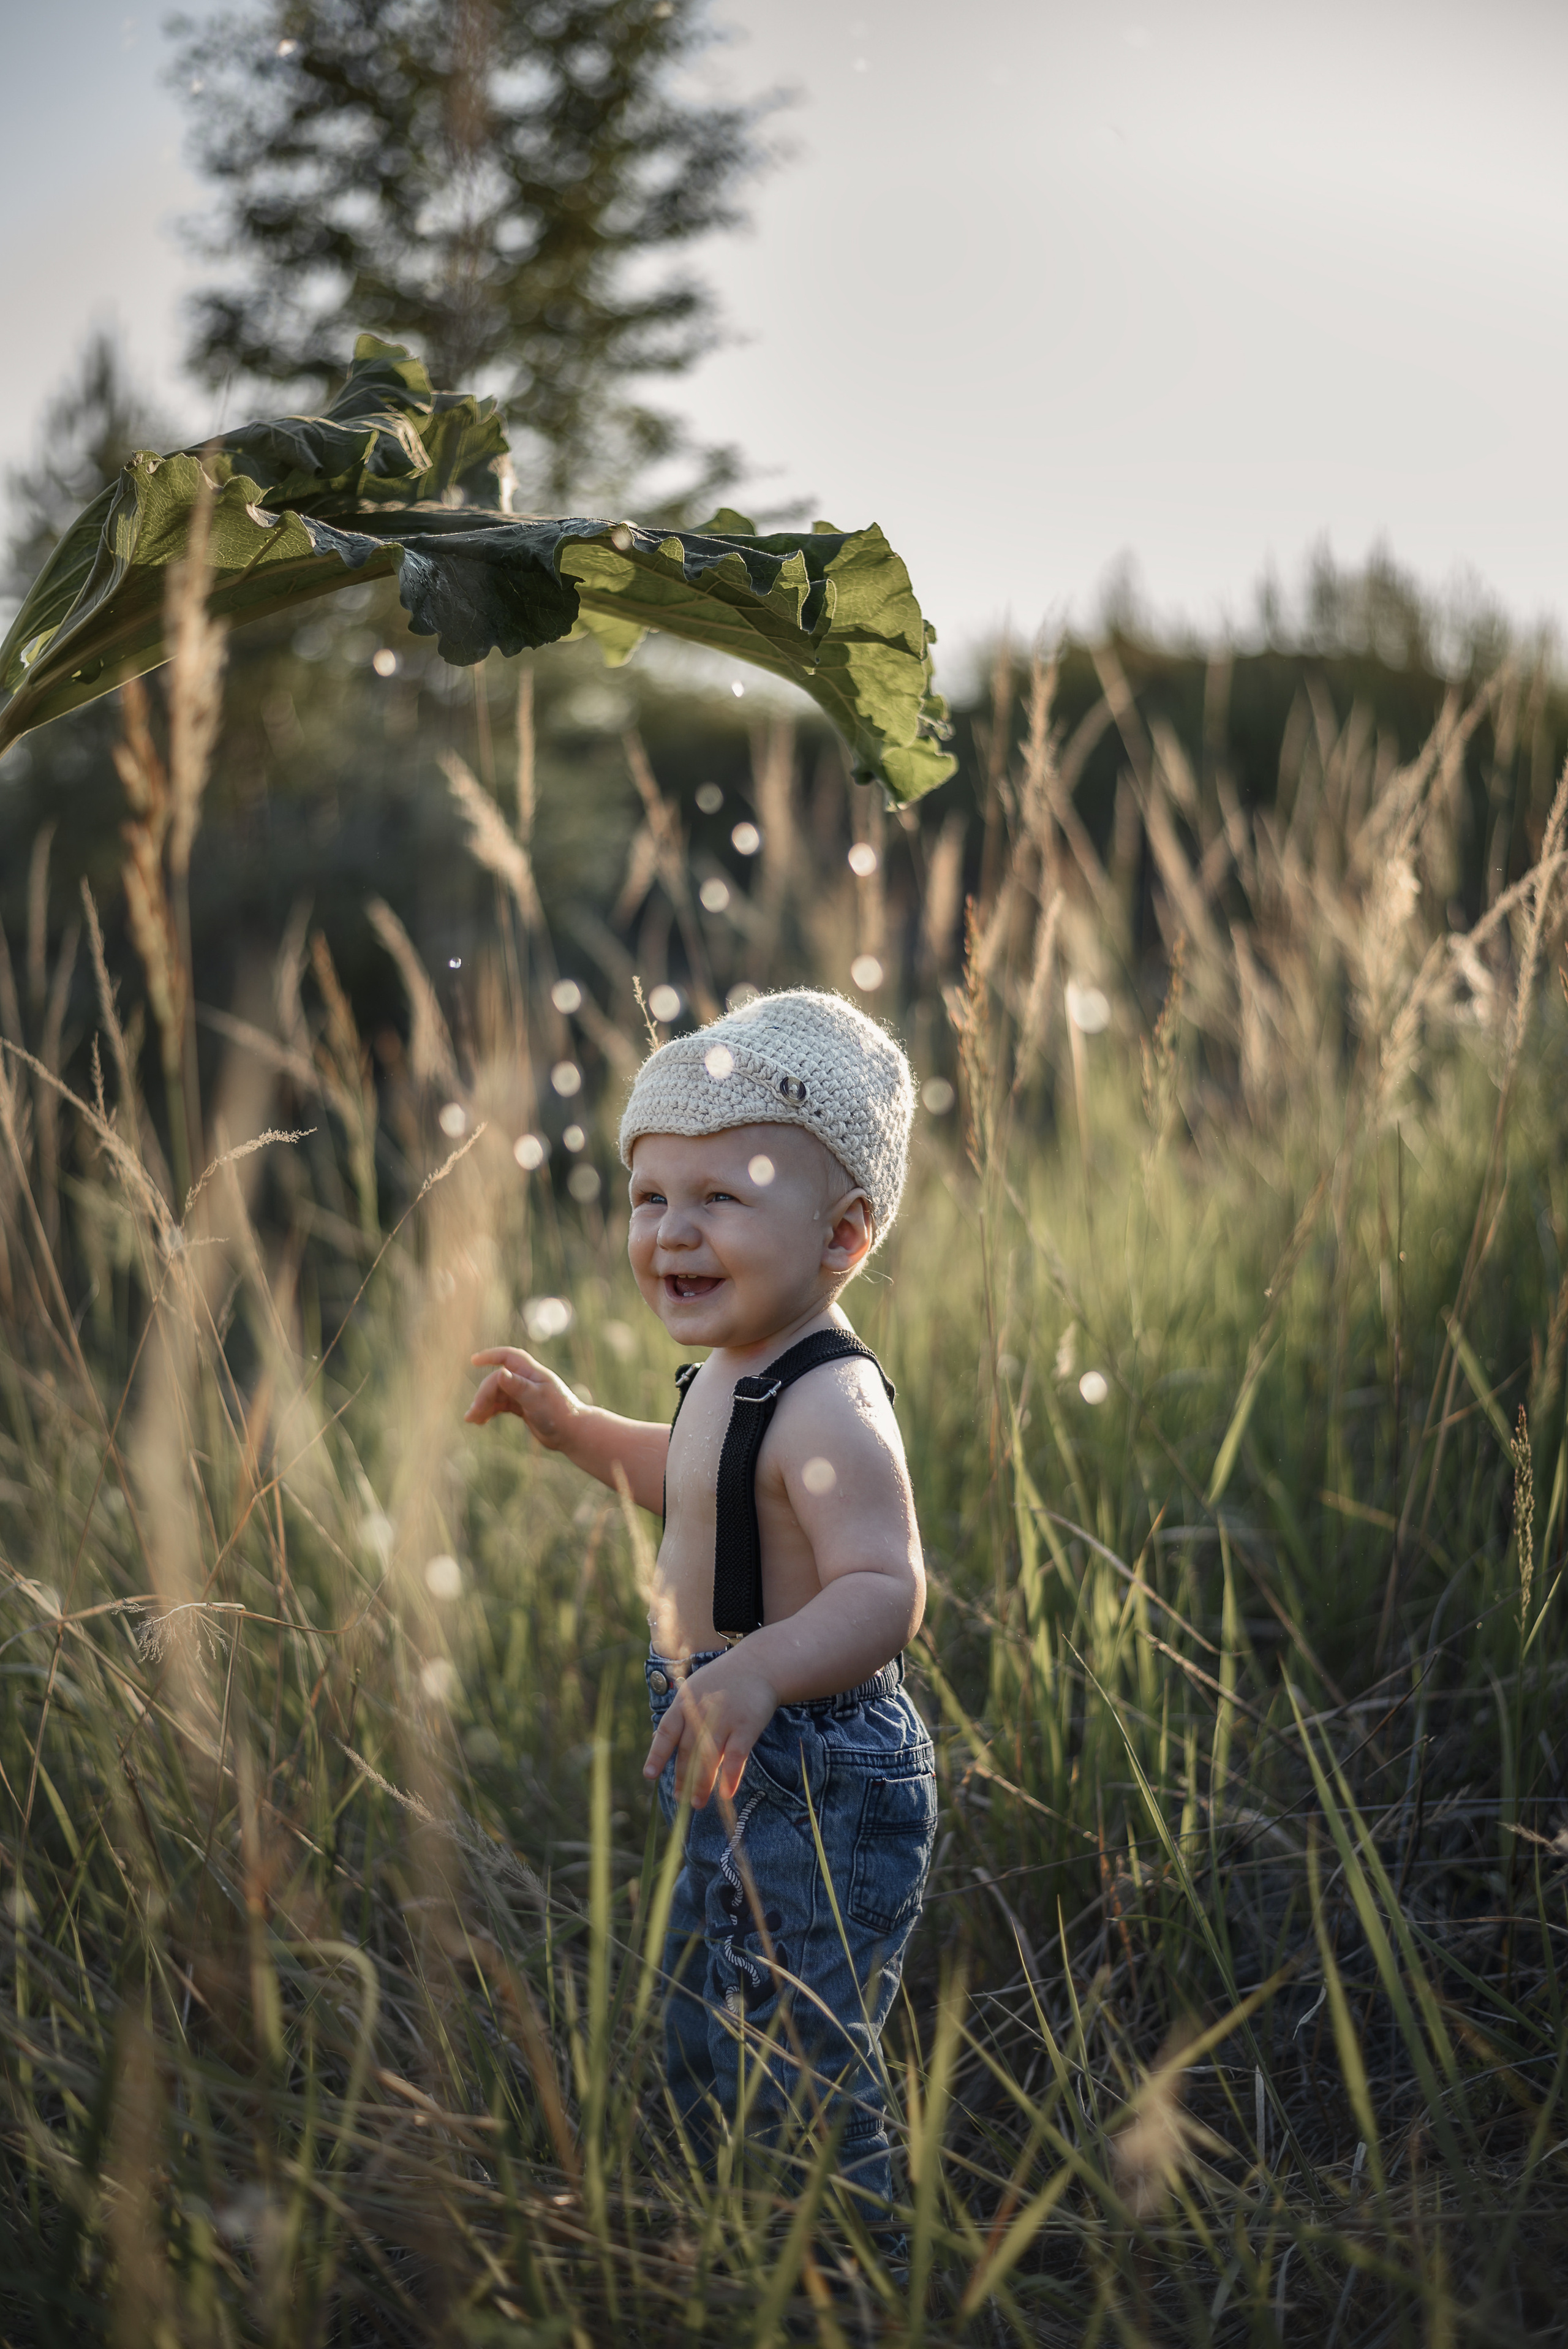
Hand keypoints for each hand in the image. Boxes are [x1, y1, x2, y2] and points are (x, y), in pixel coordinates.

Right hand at [466, 1346, 580, 1448]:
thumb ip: (518, 1386)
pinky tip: (481, 1421)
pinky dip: (490, 1411)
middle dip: (483, 1396)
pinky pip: (501, 1405)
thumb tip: (500, 1373)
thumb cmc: (559, 1414)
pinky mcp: (523, 1408)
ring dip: (483, 1405)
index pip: (508, 1357)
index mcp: (532, 1373)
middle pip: (497, 1381)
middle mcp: (527, 1381)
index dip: (491, 1356)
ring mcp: (525, 1394)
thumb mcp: (537, 1399)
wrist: (574, 1434)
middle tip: (473, 1414)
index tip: (474, 1361)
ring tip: (471, 1420)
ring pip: (497, 1394)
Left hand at [643, 1650, 779, 1808]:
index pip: (667, 1731)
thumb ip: (677, 1716)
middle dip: (682, 1777)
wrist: (759, 1664)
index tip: (649, 1776)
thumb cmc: (723, 1680)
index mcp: (685, 1702)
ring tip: (697, 1803)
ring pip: (709, 1757)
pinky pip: (736, 1757)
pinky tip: (726, 1793)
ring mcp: (725, 1719)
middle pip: (688, 1750)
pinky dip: (730, 1776)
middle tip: (679, 1799)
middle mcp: (702, 1711)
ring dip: (702, 1784)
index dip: (657, 1754)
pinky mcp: (747, 1726)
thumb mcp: (693, 1689)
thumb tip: (653, 1742)